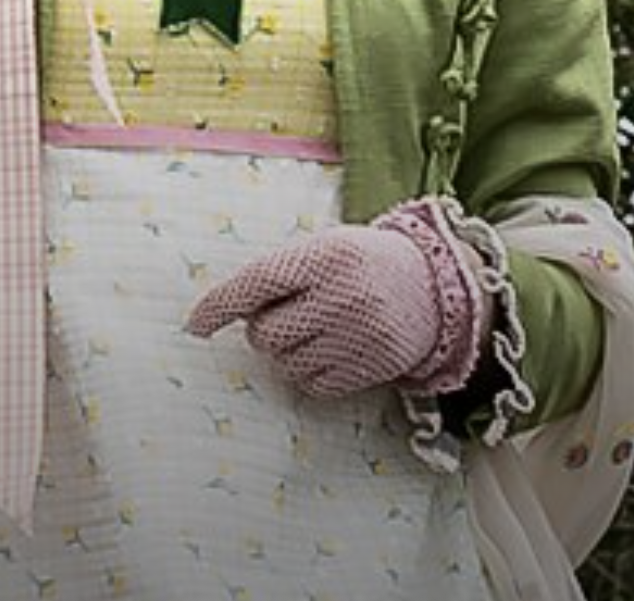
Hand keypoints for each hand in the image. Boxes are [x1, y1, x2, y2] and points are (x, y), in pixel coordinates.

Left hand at [184, 201, 490, 398]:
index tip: (194, 326)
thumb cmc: (363, 263)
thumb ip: (280, 272)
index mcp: (323, 256)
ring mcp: (361, 335)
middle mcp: (342, 296)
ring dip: (287, 354)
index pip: (255, 284)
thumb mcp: (324, 248)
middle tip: (287, 316)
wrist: (438, 285)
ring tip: (313, 332)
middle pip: (266, 334)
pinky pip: (316, 385)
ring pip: (287, 364)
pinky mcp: (376, 367)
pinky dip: (311, 374)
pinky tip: (330, 352)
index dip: (218, 307)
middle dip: (263, 330)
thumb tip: (225, 311)